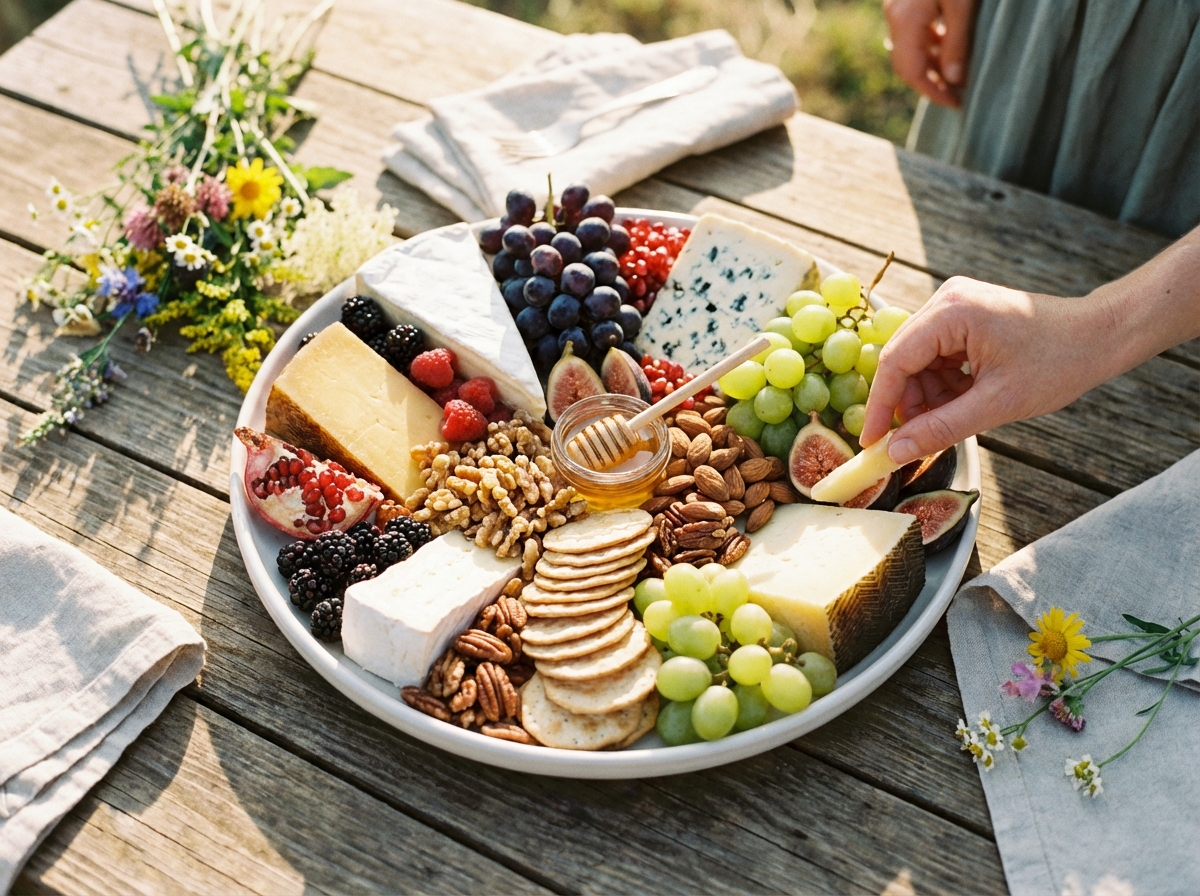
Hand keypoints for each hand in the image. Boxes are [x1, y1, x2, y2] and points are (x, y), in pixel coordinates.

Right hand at [859, 278, 1124, 465]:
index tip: (871, 442)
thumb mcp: (996, 404)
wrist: (1100, 336)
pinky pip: (935, 357)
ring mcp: (953, 307)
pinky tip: (958, 405)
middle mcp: (945, 301)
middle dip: (906, 404)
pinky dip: (941, 386)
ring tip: (946, 423)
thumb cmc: (1058, 363)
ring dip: (926, 398)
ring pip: (917, 362)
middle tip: (909, 442)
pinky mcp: (963, 318)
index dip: (880, 405)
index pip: (896, 361)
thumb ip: (941, 428)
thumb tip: (895, 452)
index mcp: (951, 312)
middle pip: (902, 360)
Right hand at [883, 0, 975, 106]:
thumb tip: (954, 81)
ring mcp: (898, 9)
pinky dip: (931, 46)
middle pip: (907, 65)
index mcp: (905, 22)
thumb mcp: (963, 5)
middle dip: (931, 83)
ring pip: (910, 50)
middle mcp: (895, 18)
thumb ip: (957, 44)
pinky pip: (914, 33)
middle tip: (957, 94)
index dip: (933, 92)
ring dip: (933, 65)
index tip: (956, 103)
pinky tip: (949, 48)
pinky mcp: (907, 1)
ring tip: (958, 74)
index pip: (912, 72)